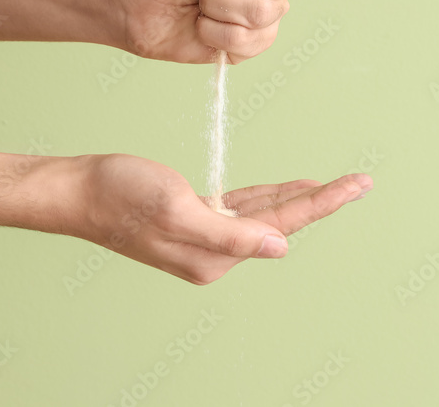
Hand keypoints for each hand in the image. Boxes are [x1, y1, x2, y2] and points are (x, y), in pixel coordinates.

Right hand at [71, 153, 371, 284]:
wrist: (77, 190)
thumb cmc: (119, 195)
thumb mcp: (176, 208)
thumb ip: (230, 233)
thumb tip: (280, 246)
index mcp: (214, 255)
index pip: (283, 224)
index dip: (324, 201)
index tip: (359, 184)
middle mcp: (214, 253)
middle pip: (281, 221)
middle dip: (321, 200)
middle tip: (361, 182)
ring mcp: (204, 238)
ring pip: (264, 214)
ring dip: (298, 198)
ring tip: (334, 185)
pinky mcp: (194, 220)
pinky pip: (242, 209)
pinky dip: (267, 196)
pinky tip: (286, 189)